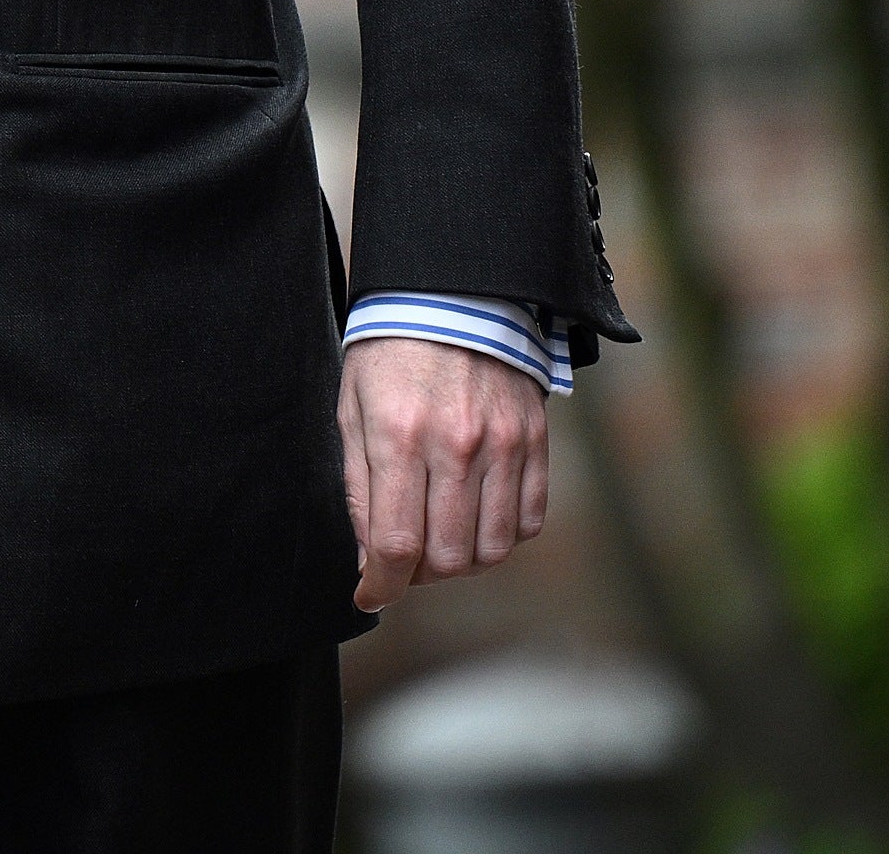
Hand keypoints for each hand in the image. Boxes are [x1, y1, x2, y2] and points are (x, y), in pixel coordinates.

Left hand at [338, 336, 548, 611]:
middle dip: (418, 574)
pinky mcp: (536, 442)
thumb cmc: (389, 351)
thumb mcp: (352, 409)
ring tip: (439, 536)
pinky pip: (529, 520)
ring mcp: (504, 445)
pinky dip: (502, 536)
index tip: (370, 594)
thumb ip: (359, 488)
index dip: (381, 585)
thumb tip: (367, 559)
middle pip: (448, 557)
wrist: (453, 295)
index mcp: (400, 436)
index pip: (397, 544)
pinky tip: (476, 517)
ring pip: (491, 549)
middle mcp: (457, 446)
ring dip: (461, 560)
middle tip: (403, 557)